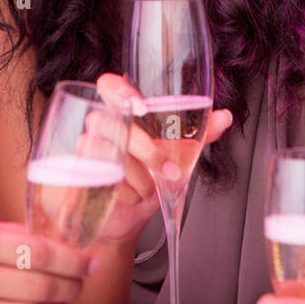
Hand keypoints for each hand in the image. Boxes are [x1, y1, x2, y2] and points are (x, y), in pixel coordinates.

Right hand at [90, 72, 232, 245]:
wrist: (128, 218)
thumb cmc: (149, 178)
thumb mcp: (178, 154)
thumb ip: (200, 135)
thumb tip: (224, 116)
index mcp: (123, 112)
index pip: (109, 85)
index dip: (119, 90)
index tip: (141, 106)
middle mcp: (101, 125)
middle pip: (112, 121)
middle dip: (145, 148)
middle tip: (169, 170)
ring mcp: (87, 149)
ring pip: (108, 150)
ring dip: (138, 174)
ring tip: (152, 188)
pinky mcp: (80, 174)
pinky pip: (100, 176)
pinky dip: (125, 190)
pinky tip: (134, 196)